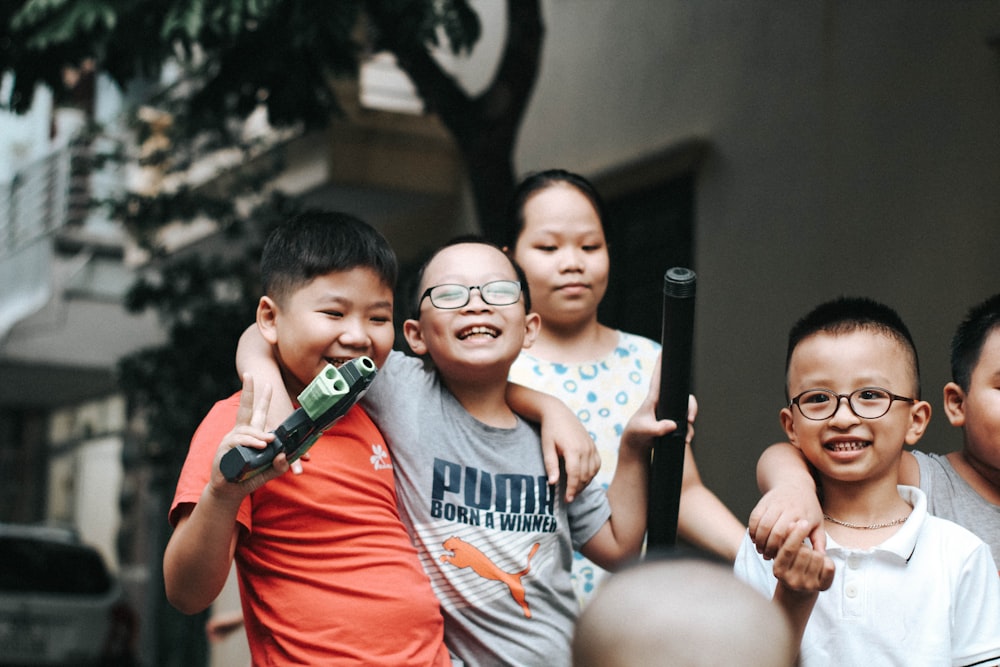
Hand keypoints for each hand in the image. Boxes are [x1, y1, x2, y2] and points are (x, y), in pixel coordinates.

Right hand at [210, 374, 288, 495]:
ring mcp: (231, 439)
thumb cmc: (248, 477)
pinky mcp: (225, 450)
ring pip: (247, 431)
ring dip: (259, 435)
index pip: (257, 413)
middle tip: (250, 374)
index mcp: (250, 433)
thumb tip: (284, 455)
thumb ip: (279, 465)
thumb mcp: (268, 470)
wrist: (229, 491)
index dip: (262, 398)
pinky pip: (239, 443)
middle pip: (246, 409)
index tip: (267, 383)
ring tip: (269, 441)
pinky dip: (250, 443)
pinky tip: (260, 445)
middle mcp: (240, 432)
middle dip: (249, 392)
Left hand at [540, 406, 600, 501]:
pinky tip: (584, 479)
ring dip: (585, 483)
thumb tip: (553, 483)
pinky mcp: (593, 445)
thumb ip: (550, 465)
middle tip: (569, 498)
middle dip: (577, 489)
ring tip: (574, 490)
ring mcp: (591, 446)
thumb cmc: (550, 430)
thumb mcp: (546, 447)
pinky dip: (592, 474)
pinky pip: (597, 464)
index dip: (571, 489)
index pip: (575, 475)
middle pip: (585, 475)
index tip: (567, 499)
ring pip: (593, 471)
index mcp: (573, 449)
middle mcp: (585, 448)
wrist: (558, 412)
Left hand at [620, 360, 681, 453]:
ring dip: (690, 422)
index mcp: (653, 399)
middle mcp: (663, 403)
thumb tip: (674, 425)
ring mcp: (669, 412)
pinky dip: (688, 431)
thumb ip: (657, 428)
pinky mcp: (672, 422)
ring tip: (686, 435)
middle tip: (690, 418)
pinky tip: (685, 439)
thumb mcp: (646, 431)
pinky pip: (686, 424)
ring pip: (687, 410)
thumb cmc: (637, 432)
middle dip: (691, 406)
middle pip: (683, 397)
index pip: (657, 379)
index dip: (660, 365)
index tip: (663, 351)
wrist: (636, 443)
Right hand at [748, 484, 826, 558]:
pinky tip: (754, 538)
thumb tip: (821, 558)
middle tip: (768, 556)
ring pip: (762, 524)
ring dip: (759, 540)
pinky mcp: (763, 502)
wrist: (795, 484)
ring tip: (760, 549)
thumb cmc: (808, 507)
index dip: (783, 549)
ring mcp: (774, 504)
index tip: (781, 558)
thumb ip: (819, 540)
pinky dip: (752, 529)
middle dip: (769, 546)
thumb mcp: (818, 522)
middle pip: (774, 531)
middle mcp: (787, 508)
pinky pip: (754, 517)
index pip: (789, 536)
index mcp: (802, 516)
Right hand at [772, 520, 834, 593]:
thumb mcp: (785, 550)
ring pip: (818, 557)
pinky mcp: (823, 588)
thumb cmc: (792, 563)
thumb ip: (788, 537)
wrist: (799, 587)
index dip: (796, 534)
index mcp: (779, 570)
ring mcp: (807, 586)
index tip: (803, 522)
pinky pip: (830, 566)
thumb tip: (792, 524)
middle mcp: (791, 581)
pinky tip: (820, 564)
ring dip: (816, 552)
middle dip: (805, 545)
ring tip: (810, 557)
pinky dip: (827, 560)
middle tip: (803, 549)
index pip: (789, 549)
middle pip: (805, 552)